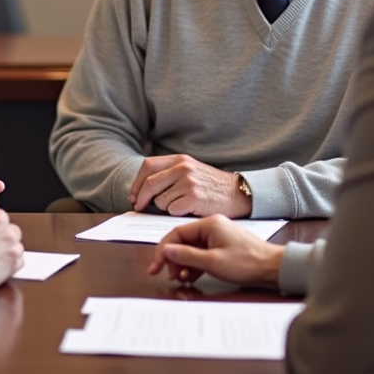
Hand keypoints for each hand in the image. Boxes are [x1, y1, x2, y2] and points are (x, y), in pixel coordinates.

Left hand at [129, 155, 249, 216]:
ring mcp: (189, 182)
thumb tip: (142, 189)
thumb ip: (170, 173)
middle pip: (149, 184)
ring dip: (165, 208)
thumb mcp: (192, 170)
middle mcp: (183, 168)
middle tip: (139, 207)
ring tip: (181, 206)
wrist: (238, 193)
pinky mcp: (195, 197)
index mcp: (180, 159)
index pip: (148, 166)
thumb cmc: (212, 186)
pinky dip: (176, 214)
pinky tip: (189, 210)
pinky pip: (172, 210)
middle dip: (140, 198)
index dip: (137, 182)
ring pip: (160, 201)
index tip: (134, 195)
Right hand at [146, 215, 284, 288]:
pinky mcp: (222, 247)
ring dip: (183, 264)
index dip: (163, 250)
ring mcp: (218, 237)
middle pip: (183, 241)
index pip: (176, 233)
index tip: (155, 266)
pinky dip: (194, 265)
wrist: (273, 268)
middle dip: (173, 259)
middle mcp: (212, 226)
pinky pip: (202, 254)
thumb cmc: (247, 262)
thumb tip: (166, 251)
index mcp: (208, 224)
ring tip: (179, 278)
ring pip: (191, 249)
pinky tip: (190, 276)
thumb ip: (186, 256)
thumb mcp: (212, 262)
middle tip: (167, 275)